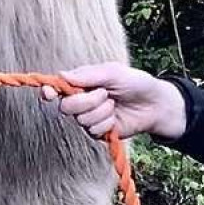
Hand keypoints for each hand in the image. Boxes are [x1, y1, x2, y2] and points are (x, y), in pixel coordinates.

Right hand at [39, 62, 187, 139]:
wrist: (154, 104)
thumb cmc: (135, 83)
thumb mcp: (113, 72)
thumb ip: (88, 74)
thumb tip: (62, 75)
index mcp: (82, 83)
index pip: (57, 88)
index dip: (50, 91)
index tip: (49, 93)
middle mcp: (81, 101)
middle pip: (66, 107)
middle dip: (86, 100)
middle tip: (104, 93)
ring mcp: (89, 117)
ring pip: (82, 119)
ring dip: (102, 111)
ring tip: (114, 104)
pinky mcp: (98, 132)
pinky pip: (94, 130)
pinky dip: (107, 123)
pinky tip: (115, 117)